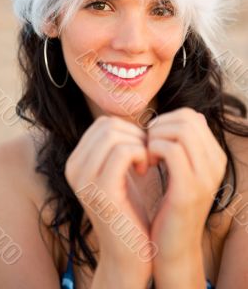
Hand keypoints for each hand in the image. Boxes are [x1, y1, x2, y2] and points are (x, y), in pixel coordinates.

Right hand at [64, 115, 154, 281]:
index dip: (128, 130)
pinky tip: (146, 170)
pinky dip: (141, 153)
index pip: (102, 124)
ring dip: (139, 143)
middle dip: (135, 135)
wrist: (129, 253)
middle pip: (108, 125)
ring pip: (114, 134)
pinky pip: (123, 151)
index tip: (141, 149)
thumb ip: (115, 148)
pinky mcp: (101, 190)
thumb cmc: (128, 210)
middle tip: (147, 155)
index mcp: (76, 162)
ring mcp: (84, 178)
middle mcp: (74, 167)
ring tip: (147, 163)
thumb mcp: (117, 174)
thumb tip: (127, 121)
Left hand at [147, 107, 226, 260]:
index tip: (152, 138)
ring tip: (146, 155)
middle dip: (159, 126)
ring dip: (155, 137)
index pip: (190, 116)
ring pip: (180, 130)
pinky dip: (152, 150)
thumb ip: (185, 144)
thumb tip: (188, 116)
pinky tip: (146, 164)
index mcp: (215, 156)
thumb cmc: (171, 206)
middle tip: (146, 145)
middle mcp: (216, 163)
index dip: (165, 120)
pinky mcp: (189, 189)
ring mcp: (205, 176)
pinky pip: (171, 150)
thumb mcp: (183, 170)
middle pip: (186, 119)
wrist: (173, 248)